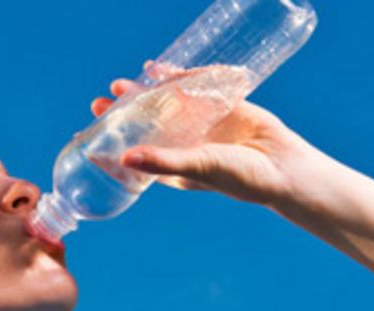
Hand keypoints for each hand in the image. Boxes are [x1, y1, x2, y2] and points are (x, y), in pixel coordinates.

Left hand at [90, 63, 326, 207]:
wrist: (285, 166)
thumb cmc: (240, 178)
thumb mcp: (196, 169)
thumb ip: (162, 161)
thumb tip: (124, 157)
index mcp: (173, 167)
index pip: (134, 155)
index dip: (112, 145)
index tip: (89, 135)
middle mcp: (184, 144)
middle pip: (145, 126)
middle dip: (122, 115)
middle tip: (100, 102)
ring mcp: (201, 124)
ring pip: (165, 105)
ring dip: (143, 94)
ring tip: (121, 84)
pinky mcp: (220, 106)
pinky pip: (193, 88)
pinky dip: (177, 77)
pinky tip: (160, 68)